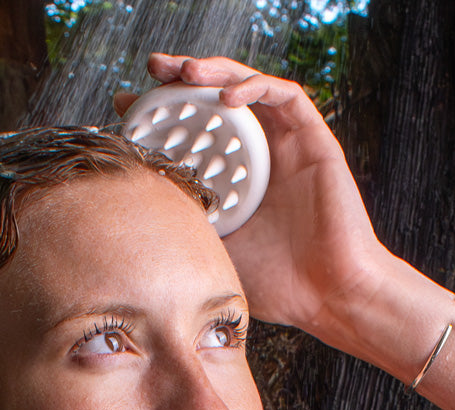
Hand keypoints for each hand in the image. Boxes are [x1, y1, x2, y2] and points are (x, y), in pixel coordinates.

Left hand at [116, 54, 390, 338]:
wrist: (327, 295)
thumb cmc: (276, 284)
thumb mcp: (212, 248)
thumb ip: (185, 219)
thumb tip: (133, 204)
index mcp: (233, 181)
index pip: (193, 133)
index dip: (162, 113)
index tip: (127, 108)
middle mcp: (260, 157)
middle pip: (217, 101)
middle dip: (183, 78)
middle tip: (152, 68)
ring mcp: (287, 147)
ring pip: (248, 89)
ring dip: (215, 72)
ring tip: (183, 72)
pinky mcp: (315, 141)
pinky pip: (287, 96)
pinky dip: (255, 88)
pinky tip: (227, 97)